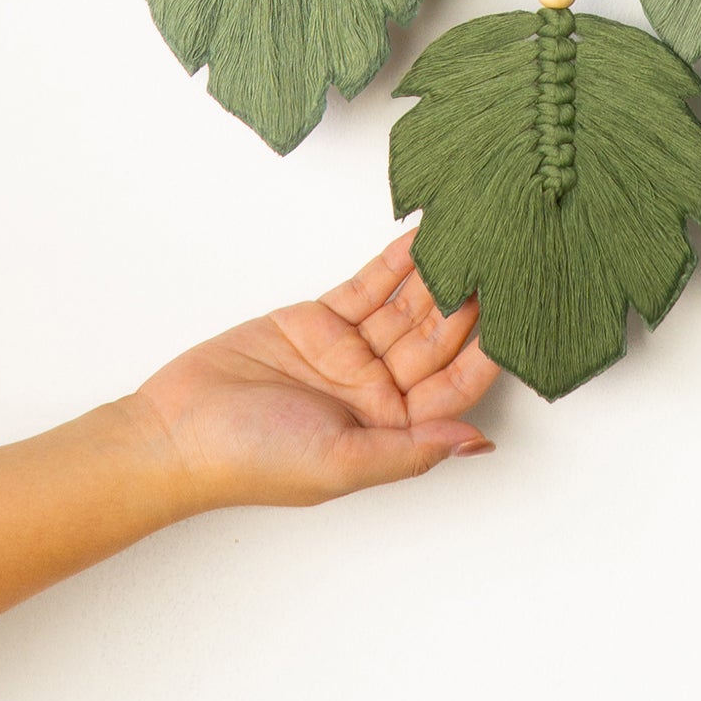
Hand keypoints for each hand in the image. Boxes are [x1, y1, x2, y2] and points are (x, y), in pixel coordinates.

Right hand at [129, 234, 499, 511]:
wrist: (176, 431)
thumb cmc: (253, 461)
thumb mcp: (340, 464)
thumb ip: (410, 450)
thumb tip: (476, 442)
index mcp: (391, 430)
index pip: (455, 385)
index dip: (489, 350)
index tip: (523, 314)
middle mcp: (378, 392)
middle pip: (438, 339)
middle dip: (472, 301)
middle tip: (507, 257)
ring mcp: (350, 353)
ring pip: (409, 307)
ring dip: (440, 275)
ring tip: (476, 235)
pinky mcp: (320, 321)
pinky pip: (369, 287)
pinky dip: (396, 263)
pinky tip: (424, 237)